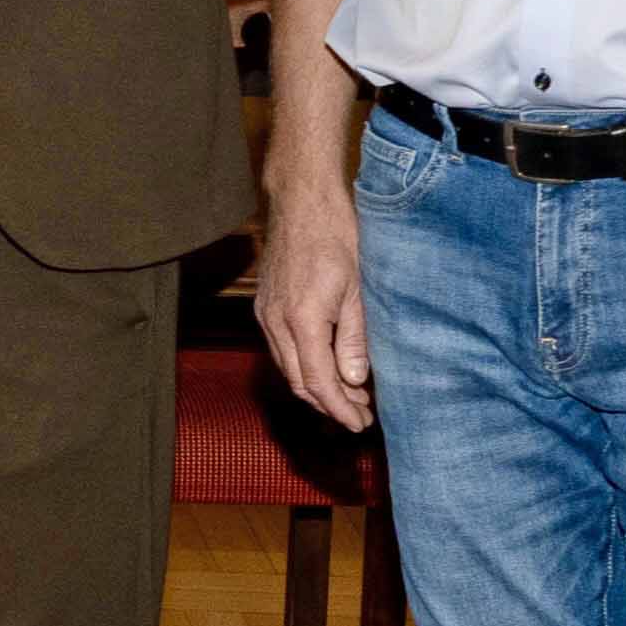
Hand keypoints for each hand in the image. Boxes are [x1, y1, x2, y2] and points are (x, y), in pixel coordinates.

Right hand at [251, 180, 369, 431]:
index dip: (340, 408)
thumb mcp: (357, 289)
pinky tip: (325, 365)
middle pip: (299, 381)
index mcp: (303, 320)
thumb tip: (353, 380)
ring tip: (348, 395)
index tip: (360, 423)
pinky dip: (302, 365)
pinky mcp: (264, 306)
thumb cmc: (337, 236)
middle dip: (329, 404)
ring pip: (287, 368)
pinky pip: (280, 349)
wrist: (302, 201)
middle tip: (360, 414)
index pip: (319, 382)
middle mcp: (277, 322)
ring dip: (316, 387)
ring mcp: (266, 314)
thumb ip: (354, 338)